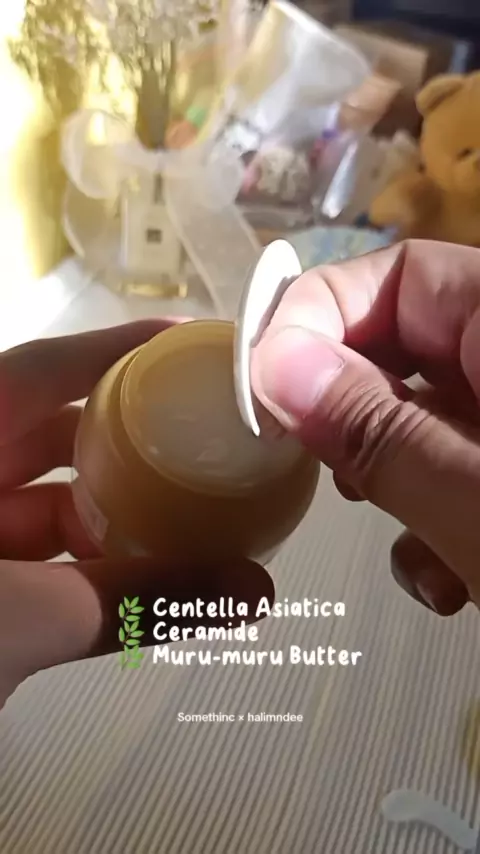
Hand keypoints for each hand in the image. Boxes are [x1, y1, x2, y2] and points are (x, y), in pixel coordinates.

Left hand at [0, 322, 272, 709]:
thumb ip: (134, 600)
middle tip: (208, 430)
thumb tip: (253, 590)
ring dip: (113, 505)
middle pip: (53, 431)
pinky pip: (30, 550)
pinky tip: (137, 567)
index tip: (195, 343)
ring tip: (191, 507)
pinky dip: (82, 557)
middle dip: (133, 434)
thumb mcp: (19, 616)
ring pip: (43, 498)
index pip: (42, 370)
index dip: (119, 350)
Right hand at [251, 239, 479, 616]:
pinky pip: (462, 468)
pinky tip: (448, 582)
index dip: (319, 317)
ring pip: (428, 417)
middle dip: (348, 409)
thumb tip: (271, 364)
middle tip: (319, 464)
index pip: (403, 273)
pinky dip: (438, 519)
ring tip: (391, 529)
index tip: (257, 390)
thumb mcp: (476, 503)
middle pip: (408, 347)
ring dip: (391, 477)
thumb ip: (377, 431)